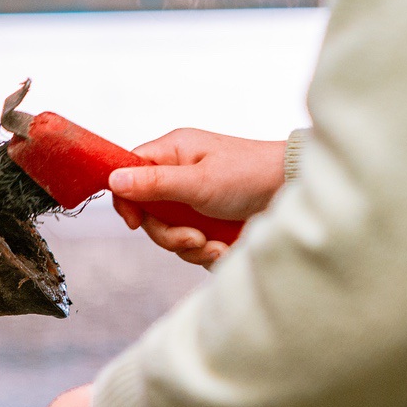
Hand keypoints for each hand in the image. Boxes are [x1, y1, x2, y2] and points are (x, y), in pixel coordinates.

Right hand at [108, 130, 286, 267]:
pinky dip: (207, 253)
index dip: (126, 199)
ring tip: (216, 245)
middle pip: (148, 213)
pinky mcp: (210, 223)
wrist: (293, 191)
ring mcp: (194, 202)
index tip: (135, 222)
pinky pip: (193, 246)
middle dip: (168, 234)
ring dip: (191, 247)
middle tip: (193, 239)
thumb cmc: (249, 174)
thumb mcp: (199, 181)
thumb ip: (155, 183)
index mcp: (173, 153)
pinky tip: (226, 248)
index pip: (129, 173)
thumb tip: (112, 180)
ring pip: (170, 234)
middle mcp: (180, 176)